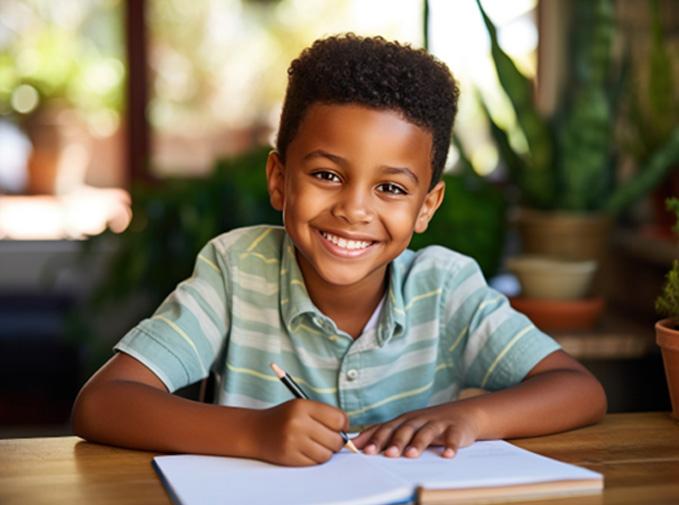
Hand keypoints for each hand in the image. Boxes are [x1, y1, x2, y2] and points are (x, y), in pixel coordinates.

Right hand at [250, 399, 347, 465]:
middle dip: (336, 441)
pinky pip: (314, 463)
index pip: (338, 419)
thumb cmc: (284, 418)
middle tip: (328, 438)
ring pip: (326, 454)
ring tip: (316, 444)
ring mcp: (293, 441)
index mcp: (303, 406)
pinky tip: (307, 450)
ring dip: (326, 451)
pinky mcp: (289, 457)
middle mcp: (298, 423)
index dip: (343, 425)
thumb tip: (348, 434)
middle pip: (335, 439)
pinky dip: (315, 459)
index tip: (340, 427)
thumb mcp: (302, 406)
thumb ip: (324, 415)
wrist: (255, 431)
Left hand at [351, 403, 481, 458]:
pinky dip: (450, 446)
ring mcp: (437, 423)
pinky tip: (447, 454)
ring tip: (411, 454)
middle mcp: (419, 420)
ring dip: (418, 443)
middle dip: (395, 442)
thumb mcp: (405, 426)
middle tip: (387, 454)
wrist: (464, 413)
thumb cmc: (428, 423)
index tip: (364, 450)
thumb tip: (355, 444)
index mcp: (404, 420)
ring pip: (426, 432)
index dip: (375, 439)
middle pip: (405, 430)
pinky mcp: (455, 429)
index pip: (386, 429)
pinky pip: (453, 438)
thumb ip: (382, 433)